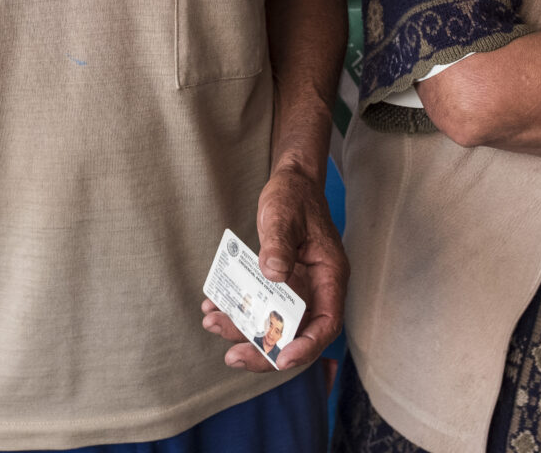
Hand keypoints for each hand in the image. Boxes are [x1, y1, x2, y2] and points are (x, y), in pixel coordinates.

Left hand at [200, 162, 346, 372]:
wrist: (291, 182)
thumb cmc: (294, 196)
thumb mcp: (284, 214)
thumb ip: (279, 243)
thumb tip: (272, 274)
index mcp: (329, 276)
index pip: (326, 323)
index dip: (307, 346)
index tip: (281, 357)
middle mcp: (316, 288)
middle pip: (296, 334)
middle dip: (264, 351)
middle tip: (231, 356)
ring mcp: (297, 289)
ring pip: (274, 325)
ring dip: (243, 331)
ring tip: (211, 322)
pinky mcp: (279, 285)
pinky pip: (259, 307)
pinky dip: (237, 311)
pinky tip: (213, 305)